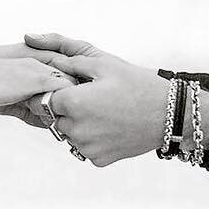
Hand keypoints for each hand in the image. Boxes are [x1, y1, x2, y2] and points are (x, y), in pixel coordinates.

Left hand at [22, 32, 171, 165]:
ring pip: (68, 134)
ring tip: (103, 111)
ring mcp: (86, 147)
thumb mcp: (104, 63)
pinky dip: (92, 138)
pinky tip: (110, 126)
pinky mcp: (98, 159)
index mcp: (72, 103)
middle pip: (54, 117)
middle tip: (93, 98)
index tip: (71, 86)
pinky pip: (84, 147)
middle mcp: (75, 129)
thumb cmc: (138, 85)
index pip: (42, 98)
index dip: (54, 90)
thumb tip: (38, 48)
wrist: (170, 114)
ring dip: (78, 123)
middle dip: (66, 107)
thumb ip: (68, 59)